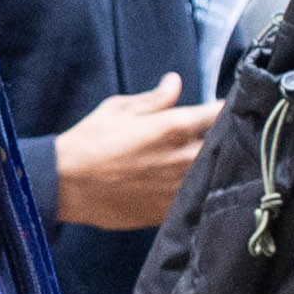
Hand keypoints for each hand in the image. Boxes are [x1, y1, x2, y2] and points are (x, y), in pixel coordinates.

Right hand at [50, 73, 217, 227]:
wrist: (64, 184)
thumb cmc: (89, 140)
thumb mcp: (119, 108)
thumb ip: (154, 99)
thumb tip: (175, 82)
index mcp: (173, 127)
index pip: (218, 114)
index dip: (227, 109)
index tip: (230, 106)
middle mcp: (182, 158)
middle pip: (223, 146)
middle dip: (225, 138)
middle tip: (221, 134)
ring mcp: (177, 188)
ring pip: (212, 174)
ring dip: (213, 165)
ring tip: (208, 160)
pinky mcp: (167, 211)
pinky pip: (194, 199)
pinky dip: (196, 191)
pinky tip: (191, 186)